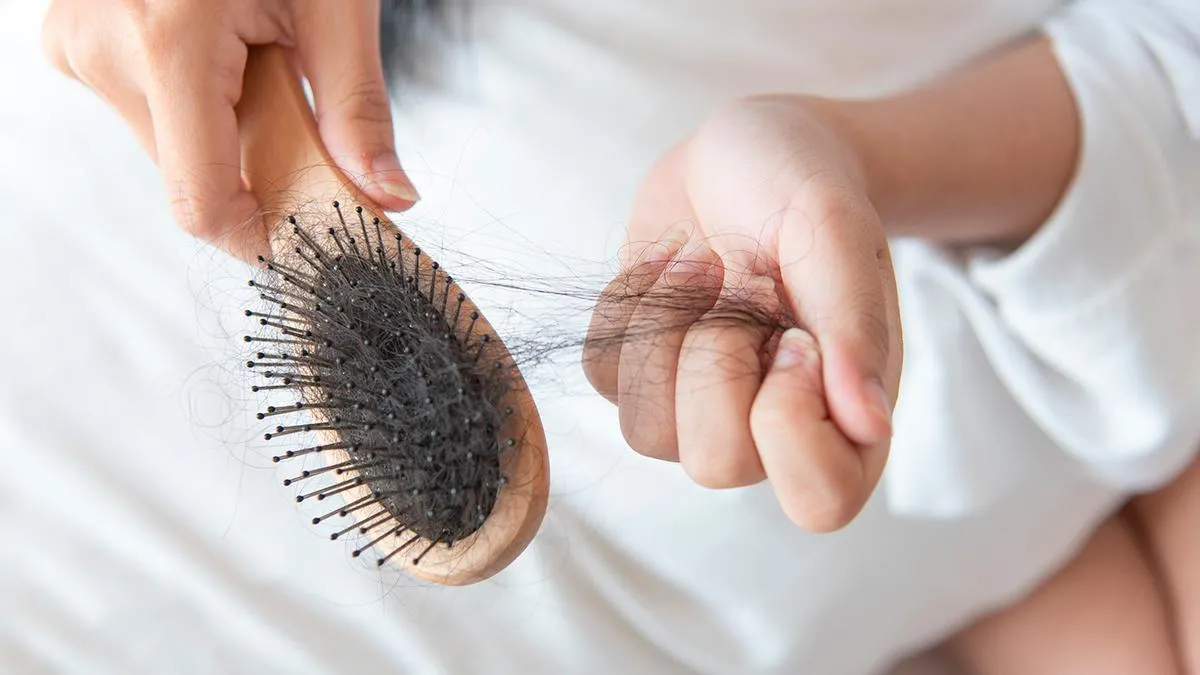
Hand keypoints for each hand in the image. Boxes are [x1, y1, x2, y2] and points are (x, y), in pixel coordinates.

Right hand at [41, 0, 418, 260]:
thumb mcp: (334, 5)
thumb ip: (357, 110)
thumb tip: (389, 197)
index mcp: (163, 40)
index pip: (200, 203)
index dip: (258, 235)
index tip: (307, 234)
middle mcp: (100, 48)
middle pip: (191, 177)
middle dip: (254, 163)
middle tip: (292, 96)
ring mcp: (77, 43)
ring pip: (170, 148)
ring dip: (226, 128)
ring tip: (251, 51)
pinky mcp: (76, 41)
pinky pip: (149, 111)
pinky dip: (198, 103)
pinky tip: (219, 45)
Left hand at [583, 96, 902, 531]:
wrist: (746, 150)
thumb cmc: (808, 189)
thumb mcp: (838, 235)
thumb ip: (854, 325)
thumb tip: (869, 425)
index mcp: (847, 416)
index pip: (820, 502)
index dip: (790, 421)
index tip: (796, 335)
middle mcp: (770, 430)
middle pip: (715, 466)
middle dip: (715, 359)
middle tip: (746, 282)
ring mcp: (696, 410)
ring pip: (644, 432)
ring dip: (665, 327)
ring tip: (704, 260)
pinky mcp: (639, 374)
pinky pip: (602, 374)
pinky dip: (629, 303)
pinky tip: (670, 258)